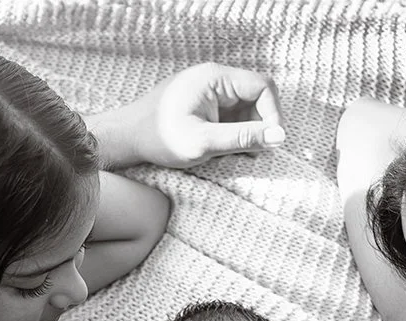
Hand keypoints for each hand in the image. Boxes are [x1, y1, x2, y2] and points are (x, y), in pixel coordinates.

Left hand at [93, 63, 283, 168]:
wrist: (126, 137)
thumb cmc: (158, 138)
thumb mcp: (203, 142)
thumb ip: (242, 138)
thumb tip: (280, 137)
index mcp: (215, 78)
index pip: (263, 87)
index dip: (273, 115)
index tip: (272, 143)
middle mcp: (215, 79)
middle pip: (257, 98)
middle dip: (260, 126)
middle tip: (254, 154)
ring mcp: (210, 92)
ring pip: (246, 109)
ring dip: (247, 133)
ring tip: (235, 156)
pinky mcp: (205, 105)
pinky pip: (231, 117)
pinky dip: (234, 135)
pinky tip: (223, 153)